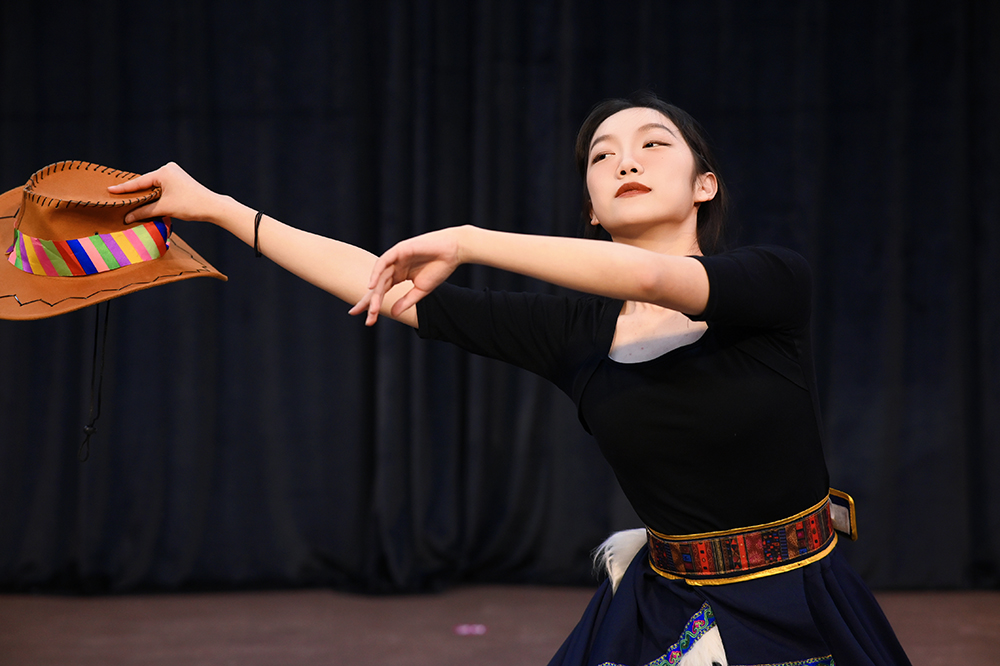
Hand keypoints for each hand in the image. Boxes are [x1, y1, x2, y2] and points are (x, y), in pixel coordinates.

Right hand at [107, 162, 223, 223]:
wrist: (213, 207)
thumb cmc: (190, 205)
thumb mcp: (164, 208)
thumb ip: (144, 212)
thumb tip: (127, 218)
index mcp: (164, 172)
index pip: (139, 182)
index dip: (124, 188)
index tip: (109, 189)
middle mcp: (168, 169)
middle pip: (146, 183)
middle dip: (134, 192)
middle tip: (116, 197)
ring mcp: (175, 174)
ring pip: (154, 186)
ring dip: (145, 194)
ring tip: (129, 201)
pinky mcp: (179, 180)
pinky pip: (161, 187)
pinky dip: (154, 194)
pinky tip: (146, 200)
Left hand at [349, 227, 464, 325]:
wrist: (453, 251)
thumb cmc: (440, 268)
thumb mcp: (421, 290)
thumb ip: (406, 301)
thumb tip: (393, 314)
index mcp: (399, 275)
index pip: (382, 291)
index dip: (373, 304)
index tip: (367, 320)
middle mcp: (395, 266)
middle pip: (377, 286)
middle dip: (368, 301)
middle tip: (356, 314)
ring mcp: (396, 257)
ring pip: (380, 277)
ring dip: (374, 293)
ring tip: (371, 309)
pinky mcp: (399, 249)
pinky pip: (383, 262)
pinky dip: (377, 273)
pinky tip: (372, 286)